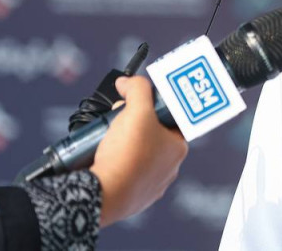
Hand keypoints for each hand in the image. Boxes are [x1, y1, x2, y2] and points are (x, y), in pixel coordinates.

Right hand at [90, 76, 188, 226]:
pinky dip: (114, 165)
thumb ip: (137, 89)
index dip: (152, 108)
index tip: (136, 105)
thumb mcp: (136, 110)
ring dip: (122, 145)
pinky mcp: (133, 199)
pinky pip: (124, 175)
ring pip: (137, 156)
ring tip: (106, 139)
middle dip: (133, 125)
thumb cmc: (127, 154)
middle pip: (151, 137)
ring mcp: (151, 186)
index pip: (170, 120)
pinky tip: (103, 159)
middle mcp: (169, 169)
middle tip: (117, 119)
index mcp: (178, 149)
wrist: (104, 195)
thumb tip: (127, 82)